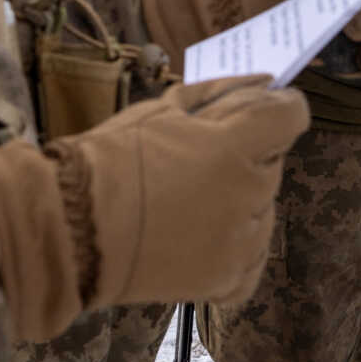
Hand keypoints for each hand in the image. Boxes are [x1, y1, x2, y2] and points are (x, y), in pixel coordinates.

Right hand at [61, 77, 306, 307]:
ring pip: (264, 209)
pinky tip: (204, 235)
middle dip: (247, 155)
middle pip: (273, 163)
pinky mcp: (226, 280)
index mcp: (232, 149)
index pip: (289, 116)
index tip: (258, 111)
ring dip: (241, 200)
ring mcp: (240, 244)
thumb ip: (218, 93)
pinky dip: (236, 246)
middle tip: (199, 159)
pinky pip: (252, 257)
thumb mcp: (161, 111)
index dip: (277, 107)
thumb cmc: (110, 160)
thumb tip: (264, 82)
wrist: (71, 231)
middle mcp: (247, 197)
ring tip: (190, 201)